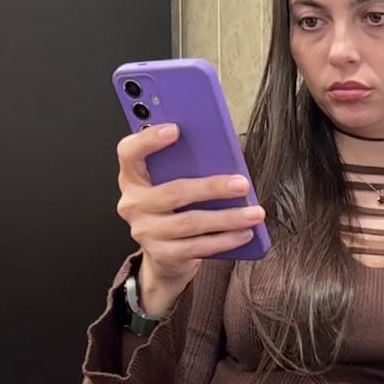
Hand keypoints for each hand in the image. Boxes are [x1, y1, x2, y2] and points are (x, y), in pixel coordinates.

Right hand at [115, 124, 264, 314]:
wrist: (165, 255)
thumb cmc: (175, 207)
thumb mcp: (173, 182)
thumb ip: (187, 165)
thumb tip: (226, 152)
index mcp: (133, 177)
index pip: (129, 152)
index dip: (148, 139)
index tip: (175, 129)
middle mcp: (133, 204)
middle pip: (173, 193)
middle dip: (212, 188)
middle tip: (242, 184)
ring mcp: (145, 232)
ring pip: (190, 223)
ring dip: (227, 218)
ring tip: (254, 213)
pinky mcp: (162, 255)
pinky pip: (197, 247)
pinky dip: (224, 240)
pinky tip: (245, 233)